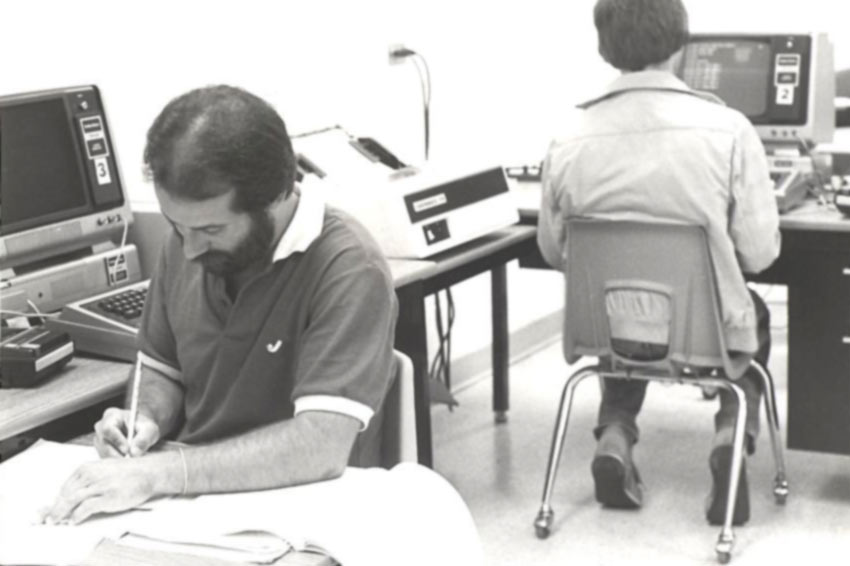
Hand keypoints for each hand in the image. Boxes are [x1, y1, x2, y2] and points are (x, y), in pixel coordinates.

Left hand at [41, 458, 156, 524]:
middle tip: (49, 518)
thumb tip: (74, 493)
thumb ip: (89, 479)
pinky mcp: (108, 497)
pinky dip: (77, 516)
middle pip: (66, 494)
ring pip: (72, 501)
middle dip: (55, 508)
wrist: (149, 472)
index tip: (52, 508)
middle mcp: (91, 475)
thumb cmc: (129, 472)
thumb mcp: (104, 469)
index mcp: (88, 468)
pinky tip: (74, 520)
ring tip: (56, 521)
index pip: (66, 486)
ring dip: (61, 513)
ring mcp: (99, 486)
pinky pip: (86, 508)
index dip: (57, 499)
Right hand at [94, 407, 160, 457]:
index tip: (127, 450)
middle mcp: (101, 427)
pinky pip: (106, 459)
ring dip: (117, 459)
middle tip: (130, 461)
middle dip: (117, 454)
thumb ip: (144, 439)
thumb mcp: (150, 429)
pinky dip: (116, 463)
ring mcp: (99, 439)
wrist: (141, 432)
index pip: (108, 428)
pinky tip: (127, 462)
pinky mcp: (100, 450)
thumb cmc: (144, 427)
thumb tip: (134, 453)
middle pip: (103, 443)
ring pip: (103, 453)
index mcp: (112, 415)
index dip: (117, 440)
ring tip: (132, 460)